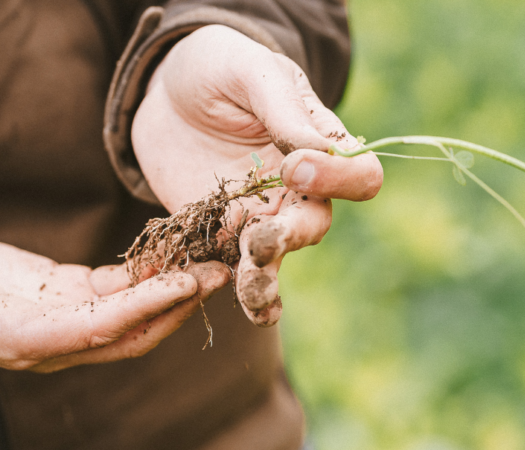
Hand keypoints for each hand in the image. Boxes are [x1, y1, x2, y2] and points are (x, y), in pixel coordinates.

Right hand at [0, 225, 229, 371]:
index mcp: (22, 340)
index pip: (98, 331)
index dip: (145, 309)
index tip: (187, 284)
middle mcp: (52, 341)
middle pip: (130, 334)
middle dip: (178, 307)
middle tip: (222, 272)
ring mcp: (64, 321)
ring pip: (133, 317)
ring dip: (174, 293)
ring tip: (213, 260)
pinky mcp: (69, 297)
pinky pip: (119, 293)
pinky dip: (150, 276)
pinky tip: (178, 252)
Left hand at [132, 25, 382, 325]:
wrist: (165, 91)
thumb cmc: (220, 68)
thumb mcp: (251, 72)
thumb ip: (283, 110)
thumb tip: (316, 152)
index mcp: (322, 144)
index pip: (358, 176)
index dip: (337, 179)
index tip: (294, 166)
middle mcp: (299, 188)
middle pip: (314, 224)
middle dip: (291, 235)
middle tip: (260, 238)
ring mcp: (260, 213)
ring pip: (275, 256)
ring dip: (266, 276)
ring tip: (251, 292)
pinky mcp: (220, 232)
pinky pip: (230, 265)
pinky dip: (232, 286)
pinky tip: (239, 305)